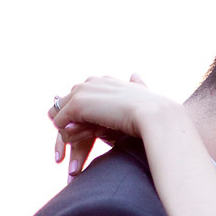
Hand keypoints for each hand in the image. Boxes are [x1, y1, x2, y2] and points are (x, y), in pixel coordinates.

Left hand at [49, 74, 172, 178]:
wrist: (155, 115)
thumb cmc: (155, 112)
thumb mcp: (141, 96)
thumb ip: (136, 86)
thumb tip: (135, 75)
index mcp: (105, 81)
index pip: (82, 97)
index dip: (85, 116)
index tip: (100, 130)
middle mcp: (91, 82)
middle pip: (68, 104)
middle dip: (74, 122)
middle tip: (93, 136)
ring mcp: (82, 92)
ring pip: (61, 114)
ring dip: (72, 130)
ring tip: (91, 139)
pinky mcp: (77, 105)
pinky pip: (60, 123)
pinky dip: (69, 135)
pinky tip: (87, 140)